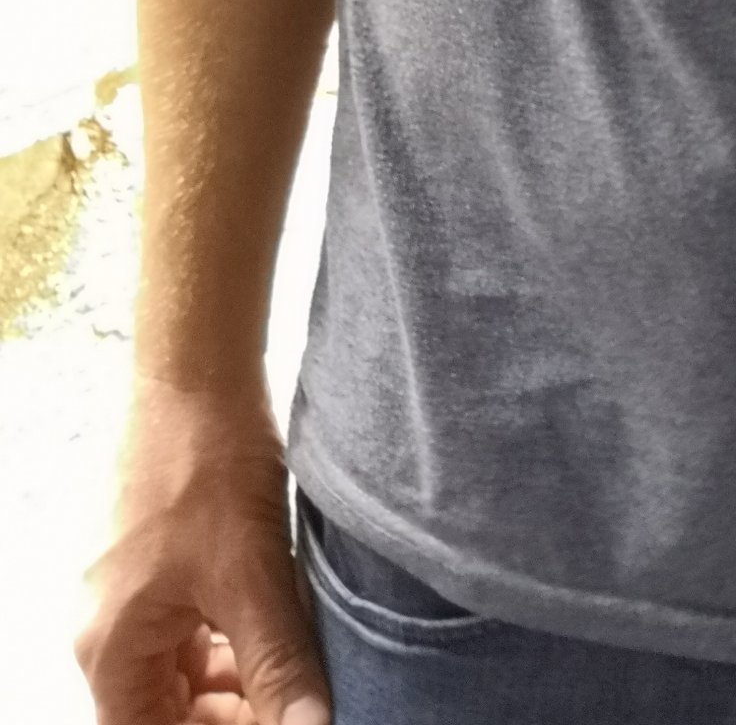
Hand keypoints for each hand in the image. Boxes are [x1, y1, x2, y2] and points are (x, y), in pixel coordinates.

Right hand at [79, 381, 329, 724]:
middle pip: (163, 713)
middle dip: (227, 718)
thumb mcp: (254, 578)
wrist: (198, 376)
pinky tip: (278, 637)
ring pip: (181, 677)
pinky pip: (189, 636)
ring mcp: (132, 599)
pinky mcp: (158, 568)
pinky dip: (230, 648)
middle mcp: (110, 634)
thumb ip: (279, 666)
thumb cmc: (210, 469)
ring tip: (293, 677)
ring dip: (234, 687)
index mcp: (114, 651)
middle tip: (291, 708)